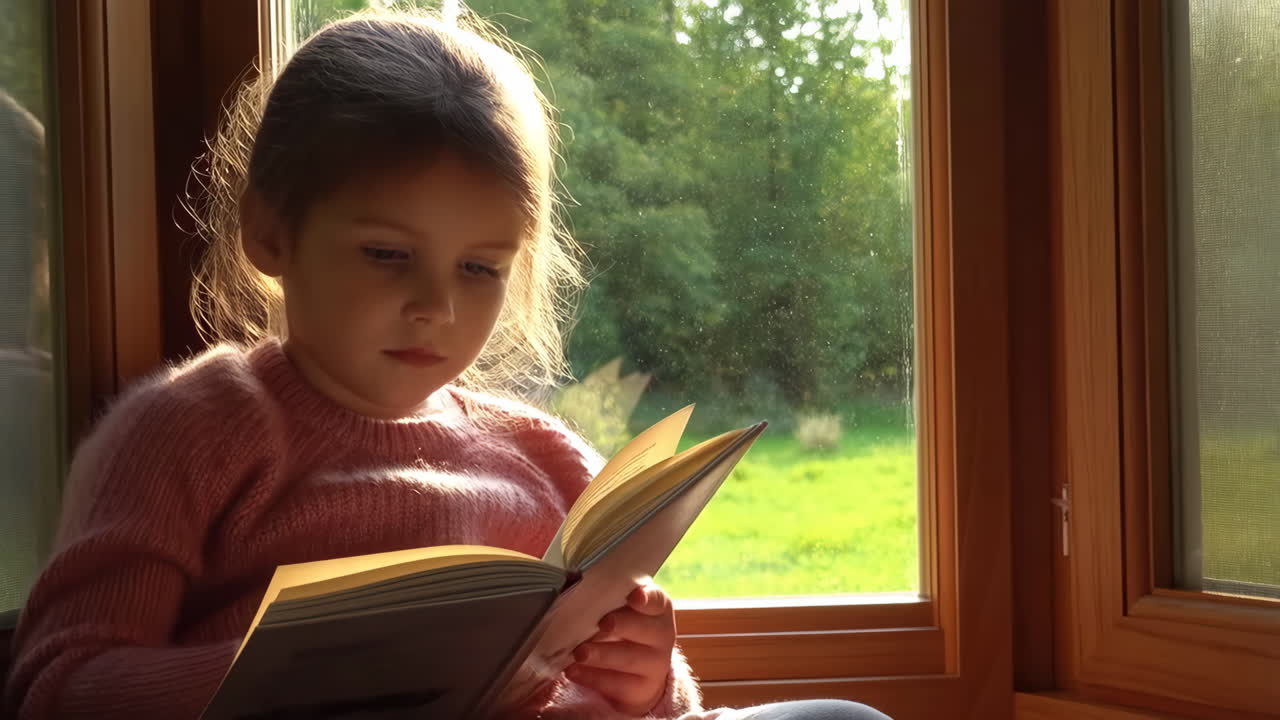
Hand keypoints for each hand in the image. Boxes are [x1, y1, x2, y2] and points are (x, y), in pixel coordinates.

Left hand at [565, 579, 676, 715]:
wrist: (638, 672)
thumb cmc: (622, 628)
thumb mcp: (619, 610)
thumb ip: (603, 596)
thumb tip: (569, 579)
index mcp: (658, 610)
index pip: (657, 601)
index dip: (646, 598)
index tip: (633, 596)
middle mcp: (662, 636)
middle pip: (646, 630)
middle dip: (623, 625)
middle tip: (603, 623)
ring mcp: (654, 665)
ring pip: (630, 659)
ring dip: (602, 654)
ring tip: (579, 653)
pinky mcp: (640, 690)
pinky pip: (617, 685)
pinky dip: (592, 677)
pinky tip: (573, 670)